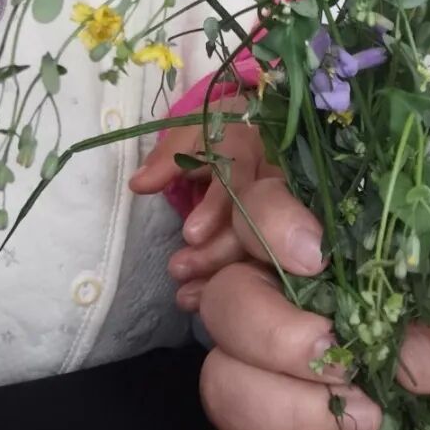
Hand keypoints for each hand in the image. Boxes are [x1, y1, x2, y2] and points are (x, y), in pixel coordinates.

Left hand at [130, 97, 286, 307]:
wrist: (257, 128)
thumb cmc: (217, 132)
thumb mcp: (189, 133)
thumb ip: (167, 159)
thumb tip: (139, 184)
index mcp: (246, 147)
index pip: (236, 177)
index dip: (215, 206)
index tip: (190, 234)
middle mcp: (271, 177)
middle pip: (254, 219)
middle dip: (218, 249)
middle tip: (179, 269)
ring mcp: (286, 205)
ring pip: (265, 245)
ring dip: (225, 271)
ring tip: (188, 294)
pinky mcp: (290, 229)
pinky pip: (269, 259)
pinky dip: (239, 281)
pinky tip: (209, 302)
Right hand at [148, 134, 429, 429]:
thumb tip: (404, 355)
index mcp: (312, 259)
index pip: (259, 205)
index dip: (270, 218)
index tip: (315, 255)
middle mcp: (269, 309)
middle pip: (224, 297)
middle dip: (273, 330)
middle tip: (337, 359)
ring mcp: (250, 377)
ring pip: (219, 377)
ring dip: (289, 406)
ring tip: (363, 419)